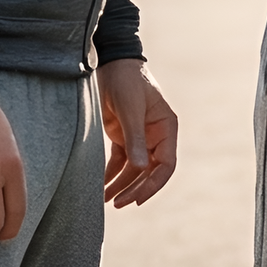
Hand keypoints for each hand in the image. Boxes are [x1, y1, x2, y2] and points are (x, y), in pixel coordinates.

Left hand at [100, 58, 178, 207]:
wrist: (110, 62)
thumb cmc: (126, 80)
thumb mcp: (130, 108)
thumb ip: (135, 138)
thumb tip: (142, 168)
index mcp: (166, 129)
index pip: (166, 165)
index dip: (153, 184)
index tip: (137, 199)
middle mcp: (156, 136)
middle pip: (150, 172)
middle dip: (135, 189)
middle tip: (118, 204)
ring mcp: (139, 138)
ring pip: (133, 170)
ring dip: (121, 186)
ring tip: (105, 202)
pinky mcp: (122, 136)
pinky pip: (119, 162)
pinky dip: (111, 175)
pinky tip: (100, 188)